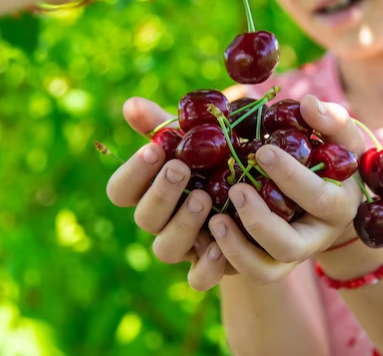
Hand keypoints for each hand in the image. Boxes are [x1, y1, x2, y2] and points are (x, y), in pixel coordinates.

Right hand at [105, 97, 229, 290]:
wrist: (261, 195)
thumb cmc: (217, 160)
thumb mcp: (196, 138)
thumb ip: (164, 125)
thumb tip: (131, 105)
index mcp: (149, 191)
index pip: (121, 190)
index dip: (133, 172)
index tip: (155, 148)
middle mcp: (161, 222)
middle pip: (144, 218)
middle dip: (160, 193)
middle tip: (180, 168)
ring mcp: (185, 246)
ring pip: (166, 249)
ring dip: (183, 224)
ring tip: (206, 198)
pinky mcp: (211, 266)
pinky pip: (198, 279)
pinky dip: (206, 267)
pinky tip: (221, 245)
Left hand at [206, 95, 365, 284]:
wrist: (329, 192)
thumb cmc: (333, 157)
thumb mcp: (340, 138)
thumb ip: (330, 120)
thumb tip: (308, 103)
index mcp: (338, 206)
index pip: (318, 198)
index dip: (291, 177)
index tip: (263, 150)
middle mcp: (315, 238)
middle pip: (289, 246)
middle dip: (260, 220)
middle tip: (236, 188)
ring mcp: (289, 255)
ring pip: (265, 271)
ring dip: (237, 248)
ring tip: (214, 218)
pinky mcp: (266, 261)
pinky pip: (246, 272)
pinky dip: (225, 259)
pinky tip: (206, 230)